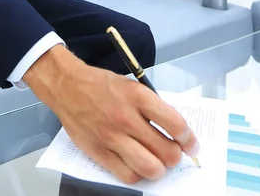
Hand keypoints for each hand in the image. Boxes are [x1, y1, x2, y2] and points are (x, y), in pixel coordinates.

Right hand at [24, 46, 199, 183]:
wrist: (67, 86)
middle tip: (175, 153)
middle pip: (166, 150)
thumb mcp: (131, 85)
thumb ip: (151, 106)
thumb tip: (173, 129)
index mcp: (138, 96)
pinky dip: (139, 174)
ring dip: (160, 169)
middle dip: (176, 156)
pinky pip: (127, 175)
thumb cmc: (102, 85)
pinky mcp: (98, 152)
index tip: (192, 144)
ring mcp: (112, 137)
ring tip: (158, 162)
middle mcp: (126, 118)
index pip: (175, 123)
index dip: (189, 138)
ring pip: (150, 168)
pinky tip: (139, 166)